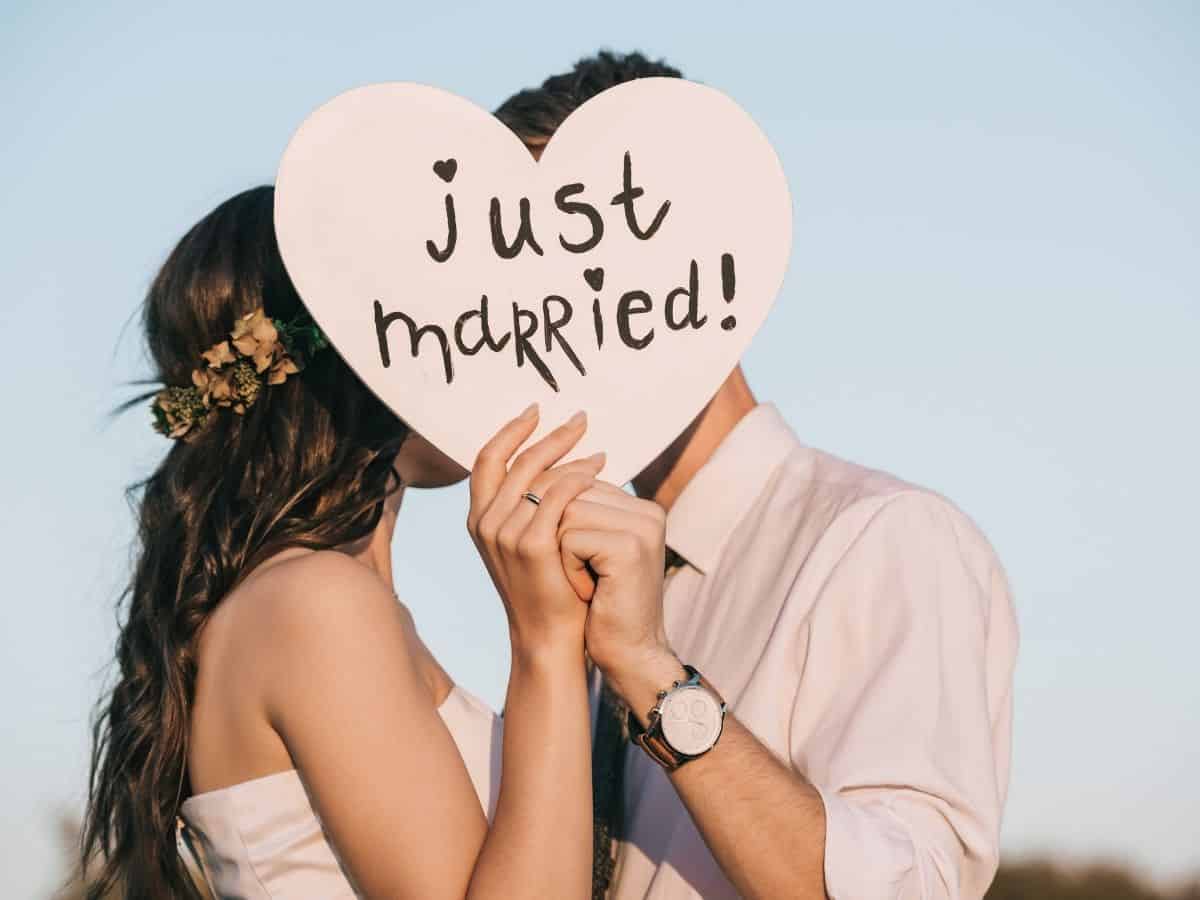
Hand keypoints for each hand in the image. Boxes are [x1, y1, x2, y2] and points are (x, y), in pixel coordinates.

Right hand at [468, 405, 604, 660]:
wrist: (550, 638)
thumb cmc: (548, 589)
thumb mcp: (529, 543)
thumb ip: (530, 508)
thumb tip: (556, 466)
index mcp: (479, 519)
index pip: (488, 459)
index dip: (511, 430)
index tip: (537, 410)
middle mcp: (484, 524)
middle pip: (515, 460)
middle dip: (549, 434)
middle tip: (580, 419)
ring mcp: (504, 535)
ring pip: (538, 476)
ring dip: (570, 456)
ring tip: (599, 452)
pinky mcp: (531, 547)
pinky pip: (557, 498)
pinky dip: (577, 479)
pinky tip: (598, 474)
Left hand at [558, 482, 682, 705]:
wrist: (629, 654)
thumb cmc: (601, 605)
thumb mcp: (590, 550)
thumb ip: (581, 512)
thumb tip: (540, 476)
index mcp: (641, 508)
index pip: (577, 483)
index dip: (561, 525)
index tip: (586, 565)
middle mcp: (647, 511)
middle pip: (569, 494)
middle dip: (560, 537)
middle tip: (586, 577)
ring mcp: (641, 527)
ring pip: (564, 513)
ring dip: (562, 553)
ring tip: (589, 582)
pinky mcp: (629, 547)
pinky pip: (569, 538)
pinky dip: (568, 569)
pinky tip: (591, 592)